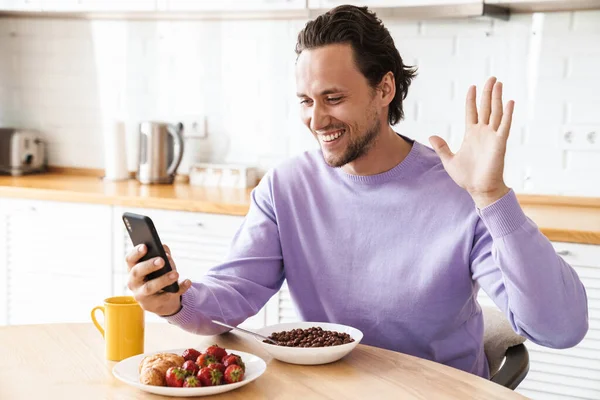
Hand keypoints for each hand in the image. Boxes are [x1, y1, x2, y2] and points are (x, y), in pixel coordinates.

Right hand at [126, 244, 191, 316]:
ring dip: (163, 280)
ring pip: (149, 287)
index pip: (130, 259)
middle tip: (161, 260)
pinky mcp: (153, 305)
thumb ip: (162, 254)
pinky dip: (179, 289)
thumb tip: (164, 249)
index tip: (145, 246)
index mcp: (133, 268)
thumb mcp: (160, 265)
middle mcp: (133, 282)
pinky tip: (187, 281)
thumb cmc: (158, 276)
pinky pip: (166, 297)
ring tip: (176, 274)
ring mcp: (141, 295)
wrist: (161, 300)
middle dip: (149, 265)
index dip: (136, 252)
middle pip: (137, 272)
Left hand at [429, 77, 513, 207]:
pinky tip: (510, 102)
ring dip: (497, 98)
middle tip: (492, 78)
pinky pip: (505, 126)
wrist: (479, 190)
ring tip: (498, 83)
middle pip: (486, 107)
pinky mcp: (500, 143)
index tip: (472, 86)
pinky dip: (508, 114)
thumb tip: (432, 136)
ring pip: (496, 112)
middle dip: (488, 92)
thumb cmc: (467, 177)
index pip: (472, 112)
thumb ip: (442, 147)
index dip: (472, 99)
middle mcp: (483, 132)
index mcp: (471, 134)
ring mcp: (492, 136)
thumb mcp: (449, 161)